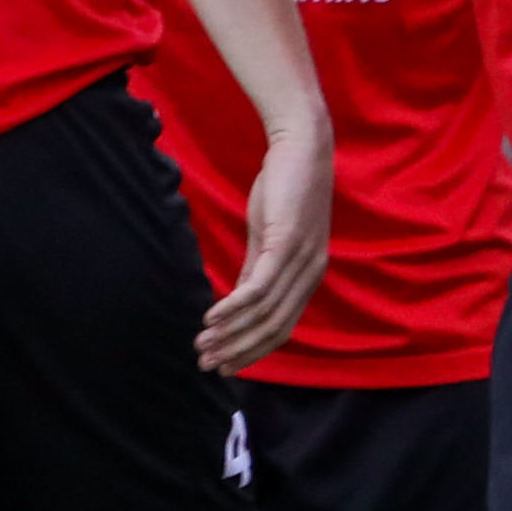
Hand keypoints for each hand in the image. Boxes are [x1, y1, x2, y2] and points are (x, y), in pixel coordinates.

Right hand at [199, 114, 333, 374]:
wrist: (302, 145)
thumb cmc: (285, 186)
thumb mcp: (269, 234)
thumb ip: (257, 268)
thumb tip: (238, 301)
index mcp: (308, 276)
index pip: (282, 328)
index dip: (253, 352)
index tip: (225, 365)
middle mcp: (310, 274)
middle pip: (274, 329)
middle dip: (238, 351)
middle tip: (206, 364)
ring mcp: (300, 260)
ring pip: (265, 313)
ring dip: (230, 334)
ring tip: (201, 344)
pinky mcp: (285, 242)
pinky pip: (258, 287)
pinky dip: (233, 308)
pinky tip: (211, 318)